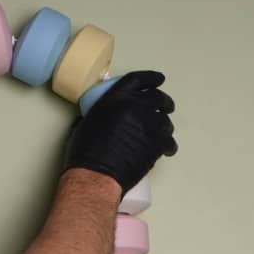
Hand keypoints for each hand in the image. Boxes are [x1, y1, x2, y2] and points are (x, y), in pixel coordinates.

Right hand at [64, 71, 176, 194]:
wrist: (95, 175)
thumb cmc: (84, 153)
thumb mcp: (88, 123)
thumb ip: (103, 114)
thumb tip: (105, 117)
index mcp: (116, 98)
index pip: (139, 80)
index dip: (151, 78)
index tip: (159, 79)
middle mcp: (135, 106)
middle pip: (158, 98)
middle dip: (164, 102)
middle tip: (166, 107)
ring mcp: (148, 125)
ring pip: (165, 120)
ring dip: (165, 125)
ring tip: (163, 132)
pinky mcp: (156, 143)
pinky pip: (169, 141)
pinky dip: (169, 145)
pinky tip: (168, 149)